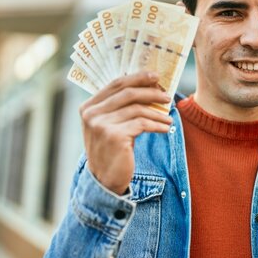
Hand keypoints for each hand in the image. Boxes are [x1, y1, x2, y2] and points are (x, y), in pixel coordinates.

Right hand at [79, 72, 172, 194]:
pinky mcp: (114, 136)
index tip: (155, 76)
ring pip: (137, 109)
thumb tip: (148, 85)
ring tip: (169, 118)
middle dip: (151, 92)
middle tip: (167, 96)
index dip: (137, 78)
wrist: (104, 181)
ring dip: (157, 113)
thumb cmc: (111, 149)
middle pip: (128, 93)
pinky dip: (157, 125)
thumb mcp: (110, 124)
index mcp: (88, 107)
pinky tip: (165, 128)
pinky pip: (142, 124)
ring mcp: (101, 125)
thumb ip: (119, 106)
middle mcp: (91, 114)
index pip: (116, 84)